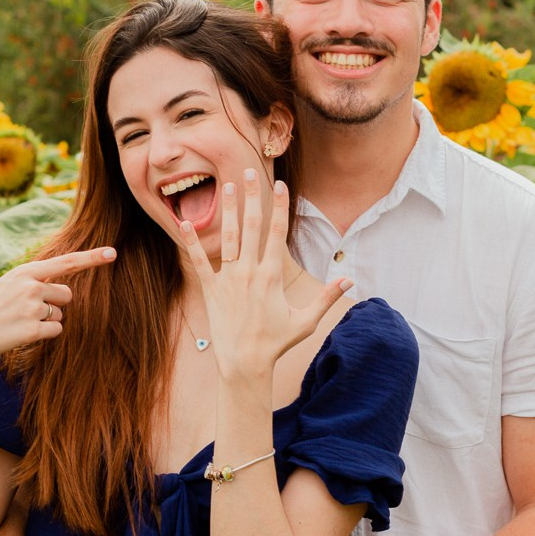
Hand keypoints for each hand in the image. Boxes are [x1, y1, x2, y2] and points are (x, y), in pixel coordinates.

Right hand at [0, 246, 115, 370]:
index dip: (92, 258)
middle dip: (54, 304)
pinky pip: (57, 330)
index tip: (112, 253)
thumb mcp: (10, 284)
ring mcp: (32, 308)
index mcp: (25, 272)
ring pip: (61, 314)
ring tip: (20, 321)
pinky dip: (45, 334)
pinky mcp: (34, 329)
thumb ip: (37, 280)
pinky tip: (23, 333)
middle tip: (26, 310)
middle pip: (67, 295)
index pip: (66, 262)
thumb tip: (67, 288)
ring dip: (47, 320)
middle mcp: (31, 286)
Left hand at [180, 173, 349, 379]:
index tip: (280, 186)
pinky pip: (199, 262)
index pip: (277, 234)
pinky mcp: (211, 290)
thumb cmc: (276, 343)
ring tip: (226, 186)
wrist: (244, 364)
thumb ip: (326, 298)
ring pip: (228, 238)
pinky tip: (184, 222)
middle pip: (252, 227)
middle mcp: (249, 272)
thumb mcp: (305, 321)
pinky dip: (191, 242)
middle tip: (249, 172)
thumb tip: (350, 282)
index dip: (279, 207)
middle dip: (252, 197)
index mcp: (271, 276)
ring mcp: (228, 280)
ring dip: (227, 210)